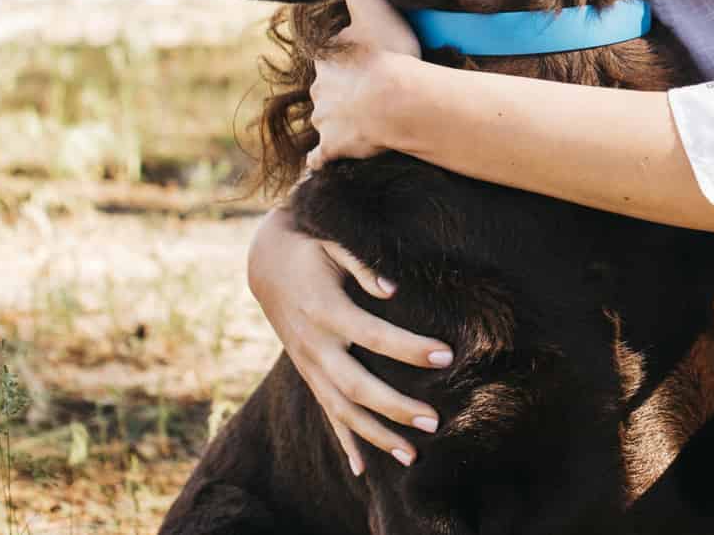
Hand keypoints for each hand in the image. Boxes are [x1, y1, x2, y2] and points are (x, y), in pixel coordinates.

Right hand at [245, 206, 453, 474]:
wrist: (267, 260)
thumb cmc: (312, 245)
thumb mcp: (334, 243)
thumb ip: (363, 264)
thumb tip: (393, 288)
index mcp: (326, 309)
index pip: (373, 335)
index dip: (409, 348)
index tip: (446, 356)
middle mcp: (314, 345)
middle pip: (356, 386)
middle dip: (395, 407)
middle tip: (435, 421)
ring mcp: (308, 364)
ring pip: (341, 410)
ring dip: (376, 435)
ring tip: (412, 457)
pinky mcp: (308, 373)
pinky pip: (326, 413)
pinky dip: (345, 442)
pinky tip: (363, 469)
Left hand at [306, 0, 421, 171]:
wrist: (395, 101)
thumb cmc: (388, 55)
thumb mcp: (373, 8)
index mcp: (326, 60)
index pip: (330, 58)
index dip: (348, 60)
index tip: (366, 63)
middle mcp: (319, 90)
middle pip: (327, 89)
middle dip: (343, 91)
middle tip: (369, 92)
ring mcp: (325, 121)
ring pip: (325, 119)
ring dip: (337, 120)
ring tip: (361, 124)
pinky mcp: (333, 147)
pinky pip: (319, 157)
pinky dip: (320, 159)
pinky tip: (323, 161)